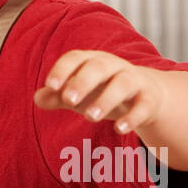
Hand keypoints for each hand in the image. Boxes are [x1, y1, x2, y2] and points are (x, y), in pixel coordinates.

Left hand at [34, 50, 167, 135]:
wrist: (148, 94)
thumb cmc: (103, 91)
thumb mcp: (80, 94)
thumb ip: (58, 96)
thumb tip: (37, 99)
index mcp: (92, 61)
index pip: (75, 58)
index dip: (62, 70)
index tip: (50, 85)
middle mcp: (113, 66)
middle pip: (98, 67)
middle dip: (83, 82)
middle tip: (68, 100)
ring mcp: (133, 80)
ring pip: (122, 84)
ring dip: (106, 99)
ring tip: (90, 117)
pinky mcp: (149, 98)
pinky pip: (143, 105)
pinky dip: (132, 117)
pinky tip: (119, 129)